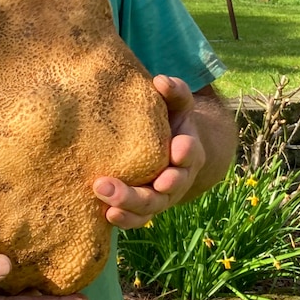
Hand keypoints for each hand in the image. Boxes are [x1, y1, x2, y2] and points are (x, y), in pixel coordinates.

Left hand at [93, 75, 206, 229]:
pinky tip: (109, 216)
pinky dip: (126, 220)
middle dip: (149, 189)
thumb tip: (161, 80)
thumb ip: (174, 91)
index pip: (190, 152)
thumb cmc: (169, 121)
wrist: (170, 148)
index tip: (177, 148)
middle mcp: (178, 177)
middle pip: (168, 187)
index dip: (186, 151)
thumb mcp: (176, 104)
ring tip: (111, 206)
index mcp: (188, 150)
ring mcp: (162, 195)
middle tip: (124, 185)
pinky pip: (138, 218)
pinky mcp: (145, 207)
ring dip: (131, 206)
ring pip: (151, 207)